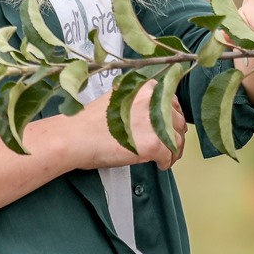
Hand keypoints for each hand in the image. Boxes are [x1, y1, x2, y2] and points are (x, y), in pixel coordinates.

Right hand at [54, 80, 186, 171]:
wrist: (74, 137)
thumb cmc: (90, 121)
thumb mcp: (118, 98)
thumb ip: (138, 100)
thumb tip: (154, 111)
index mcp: (147, 88)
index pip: (172, 101)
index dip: (172, 116)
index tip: (170, 126)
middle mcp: (155, 102)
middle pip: (178, 120)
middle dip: (176, 134)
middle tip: (171, 144)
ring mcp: (156, 123)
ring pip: (177, 139)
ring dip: (174, 150)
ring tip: (168, 157)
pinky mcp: (153, 145)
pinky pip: (169, 155)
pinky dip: (167, 162)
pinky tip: (160, 165)